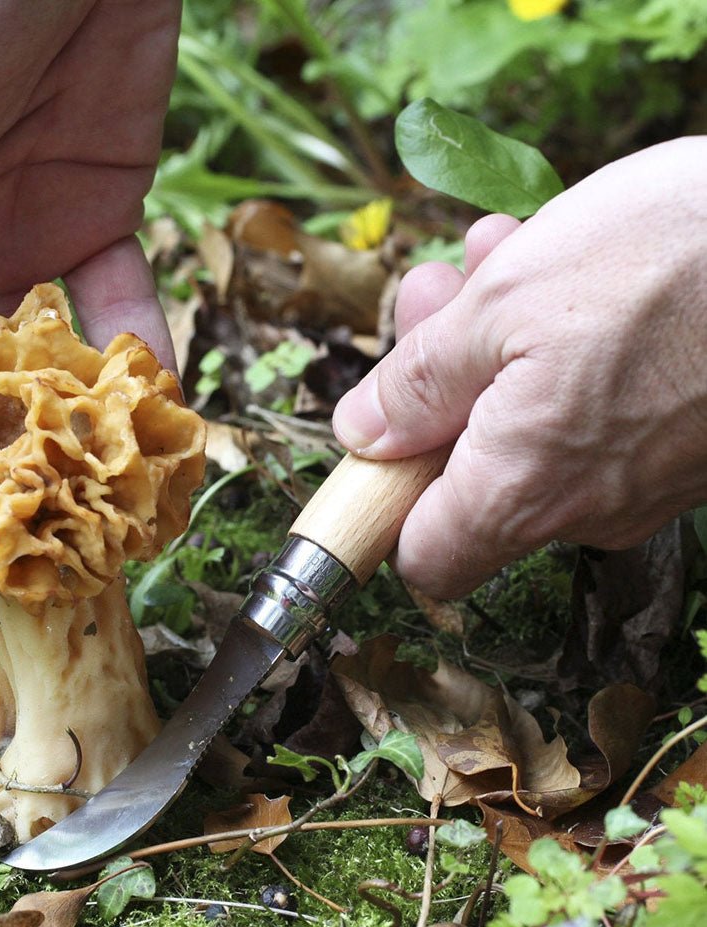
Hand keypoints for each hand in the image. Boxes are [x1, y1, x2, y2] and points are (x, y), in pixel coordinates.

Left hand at [332, 137, 706, 597]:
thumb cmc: (667, 259)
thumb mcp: (502, 302)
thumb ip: (417, 384)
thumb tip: (362, 436)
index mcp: (524, 490)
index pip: (427, 559)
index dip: (387, 506)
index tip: (379, 440)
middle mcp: (586, 509)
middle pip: (467, 478)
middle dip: (435, 387)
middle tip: (436, 296)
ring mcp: (642, 482)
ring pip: (525, 431)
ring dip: (490, 348)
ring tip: (495, 255)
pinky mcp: (683, 445)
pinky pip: (590, 414)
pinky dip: (557, 353)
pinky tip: (560, 269)